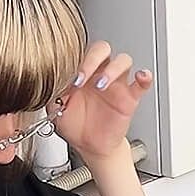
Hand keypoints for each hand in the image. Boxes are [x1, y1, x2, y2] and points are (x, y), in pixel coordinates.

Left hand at [54, 40, 151, 168]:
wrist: (90, 146)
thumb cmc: (75, 125)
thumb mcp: (56, 109)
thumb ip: (53, 93)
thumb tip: (50, 82)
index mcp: (82, 72)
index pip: (81, 53)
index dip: (75, 62)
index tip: (68, 79)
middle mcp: (100, 73)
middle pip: (102, 49)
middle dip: (92, 59)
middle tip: (83, 78)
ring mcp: (116, 84)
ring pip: (122, 60)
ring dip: (113, 69)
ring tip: (102, 85)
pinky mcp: (130, 97)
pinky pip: (142, 83)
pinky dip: (144, 77)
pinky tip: (141, 77)